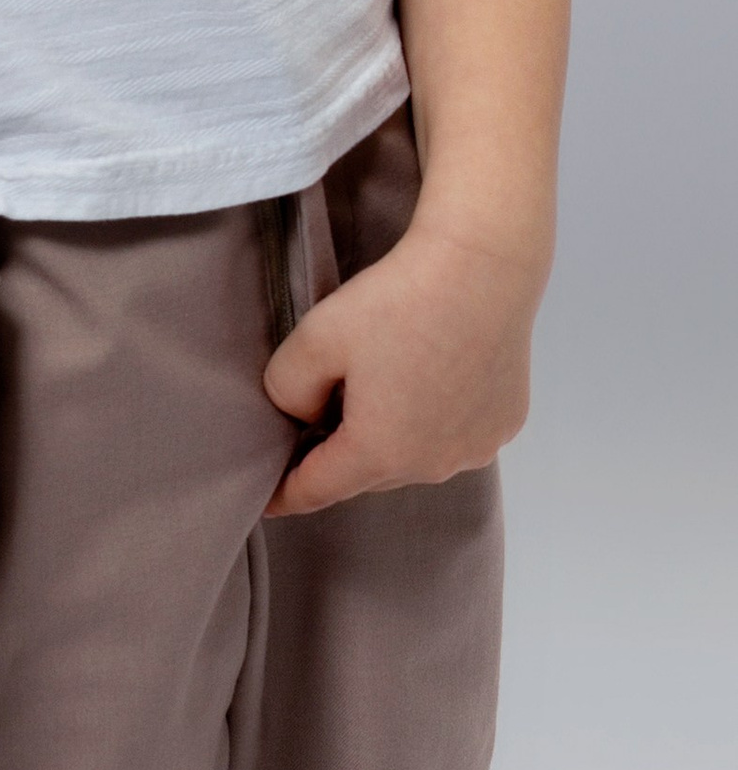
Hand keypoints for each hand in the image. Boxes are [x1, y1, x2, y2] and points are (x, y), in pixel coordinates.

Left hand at [261, 222, 540, 516]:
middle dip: (339, 455)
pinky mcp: (504, 424)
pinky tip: (428, 379)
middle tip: (316, 422)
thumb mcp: (315, 338)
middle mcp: (432, 465)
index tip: (265, 502)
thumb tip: (303, 416)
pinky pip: (454, 435)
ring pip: (414, 456)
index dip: (285, 494)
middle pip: (367, 472)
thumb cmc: (397, 301)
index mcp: (380, 452)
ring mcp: (475, 448)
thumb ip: (287, 390)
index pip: (317, 489)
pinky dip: (433, 422)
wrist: (482, 267)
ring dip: (390, 438)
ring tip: (377, 392)